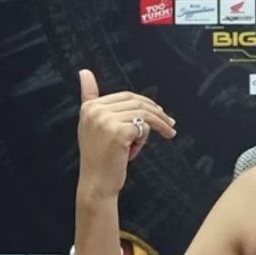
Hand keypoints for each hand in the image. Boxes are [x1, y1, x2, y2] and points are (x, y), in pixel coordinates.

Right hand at [76, 69, 176, 198]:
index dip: (146, 103)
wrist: (97, 183)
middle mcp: (95, 110)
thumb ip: (92, 100)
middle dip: (157, 112)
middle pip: (136, 102)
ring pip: (143, 114)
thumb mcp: (95, 126)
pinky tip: (136, 150)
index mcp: (89, 107)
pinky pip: (144, 127)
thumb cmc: (101, 158)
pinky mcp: (118, 131)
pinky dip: (145, 138)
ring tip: (168, 133)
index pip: (125, 96)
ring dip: (158, 125)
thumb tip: (84, 71)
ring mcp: (105, 120)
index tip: (160, 111)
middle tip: (171, 123)